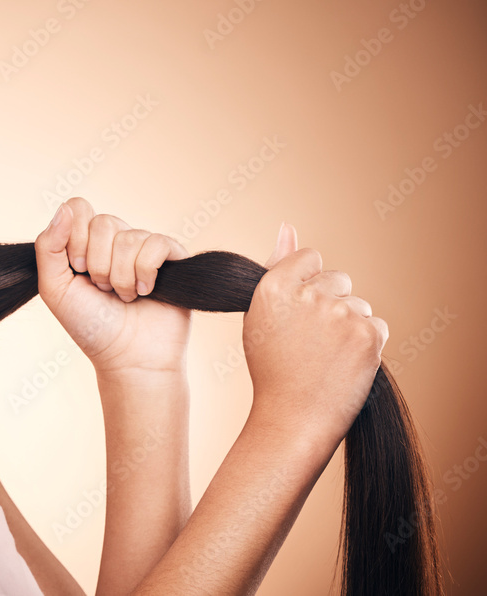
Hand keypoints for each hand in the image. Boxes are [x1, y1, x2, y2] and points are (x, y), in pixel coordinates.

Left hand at [34, 197, 192, 375]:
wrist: (127, 358)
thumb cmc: (90, 326)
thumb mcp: (55, 287)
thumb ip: (48, 246)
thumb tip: (64, 208)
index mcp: (87, 241)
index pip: (78, 208)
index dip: (75, 238)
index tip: (78, 270)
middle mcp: (116, 239)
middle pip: (103, 222)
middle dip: (98, 265)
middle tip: (102, 289)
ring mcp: (144, 246)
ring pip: (128, 238)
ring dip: (121, 277)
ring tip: (124, 297)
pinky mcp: (172, 255)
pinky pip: (155, 243)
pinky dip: (145, 273)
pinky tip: (145, 292)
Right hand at [243, 223, 388, 444]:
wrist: (292, 417)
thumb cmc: (273, 366)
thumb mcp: (264, 312)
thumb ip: (278, 265)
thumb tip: (288, 225)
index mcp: (273, 286)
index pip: (310, 258)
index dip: (308, 284)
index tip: (301, 311)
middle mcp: (306, 294)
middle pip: (338, 279)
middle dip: (331, 303)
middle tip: (311, 340)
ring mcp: (339, 313)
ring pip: (359, 304)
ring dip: (349, 325)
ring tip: (326, 356)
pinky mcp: (368, 334)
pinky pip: (377, 325)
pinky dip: (366, 343)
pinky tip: (344, 363)